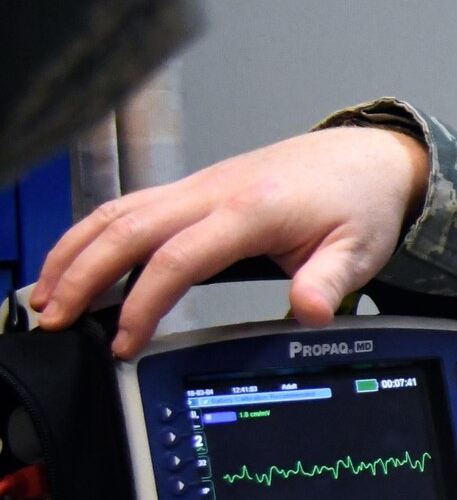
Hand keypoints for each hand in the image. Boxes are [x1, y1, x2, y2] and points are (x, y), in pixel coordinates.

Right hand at [31, 125, 429, 357]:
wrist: (368, 158)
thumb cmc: (361, 202)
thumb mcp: (359, 249)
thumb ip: (328, 282)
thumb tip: (309, 312)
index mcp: (252, 208)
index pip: (178, 257)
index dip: (142, 302)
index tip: (123, 341)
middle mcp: (215, 190)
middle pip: (128, 228)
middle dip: (82, 274)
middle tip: (53, 320)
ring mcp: (199, 186)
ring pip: (118, 212)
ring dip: (76, 251)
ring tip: (46, 297)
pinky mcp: (195, 189)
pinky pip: (131, 207)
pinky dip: (94, 235)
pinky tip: (76, 264)